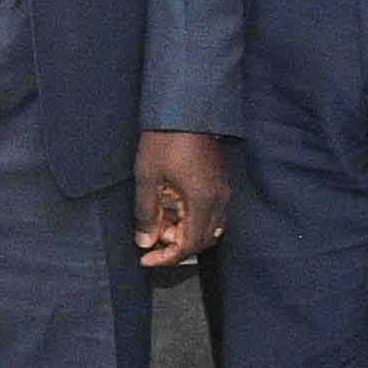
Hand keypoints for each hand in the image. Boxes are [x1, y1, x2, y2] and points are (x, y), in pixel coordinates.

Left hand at [131, 130, 231, 269]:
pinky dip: (192, 218)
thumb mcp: (148, 177)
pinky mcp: (219, 181)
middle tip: (151, 238)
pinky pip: (211, 212)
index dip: (168, 257)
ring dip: (184, 231)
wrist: (185, 108)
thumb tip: (145, 241)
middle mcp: (219, 199)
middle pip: (203, 240)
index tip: (147, 259)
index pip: (190, 244)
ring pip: (209, 227)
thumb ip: (147, 213)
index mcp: (203, 201)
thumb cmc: (164, 140)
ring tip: (159, 221)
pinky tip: (171, 207)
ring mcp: (222, 189)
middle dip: (176, 245)